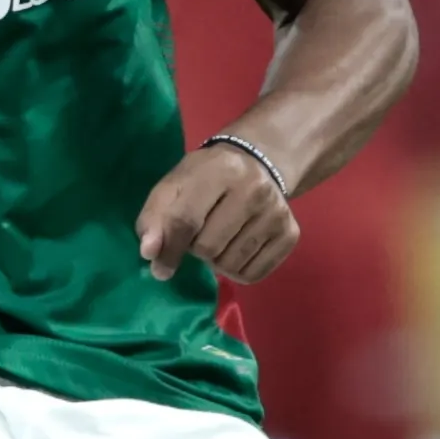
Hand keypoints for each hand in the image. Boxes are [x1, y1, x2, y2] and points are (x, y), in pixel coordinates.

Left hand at [136, 141, 300, 283]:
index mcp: (220, 170)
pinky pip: (252, 275)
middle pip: (208, 248)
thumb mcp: (175, 186)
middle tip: (201, 233)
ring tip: (221, 238)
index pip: (186, 220)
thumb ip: (155, 218)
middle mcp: (255, 189)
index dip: (168, 249)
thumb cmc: (207, 178)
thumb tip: (149, 254)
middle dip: (196, 249)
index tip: (159, 268)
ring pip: (229, 265)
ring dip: (216, 261)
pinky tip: (238, 247)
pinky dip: (237, 270)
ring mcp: (276, 213)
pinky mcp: (290, 234)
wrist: (259, 164)